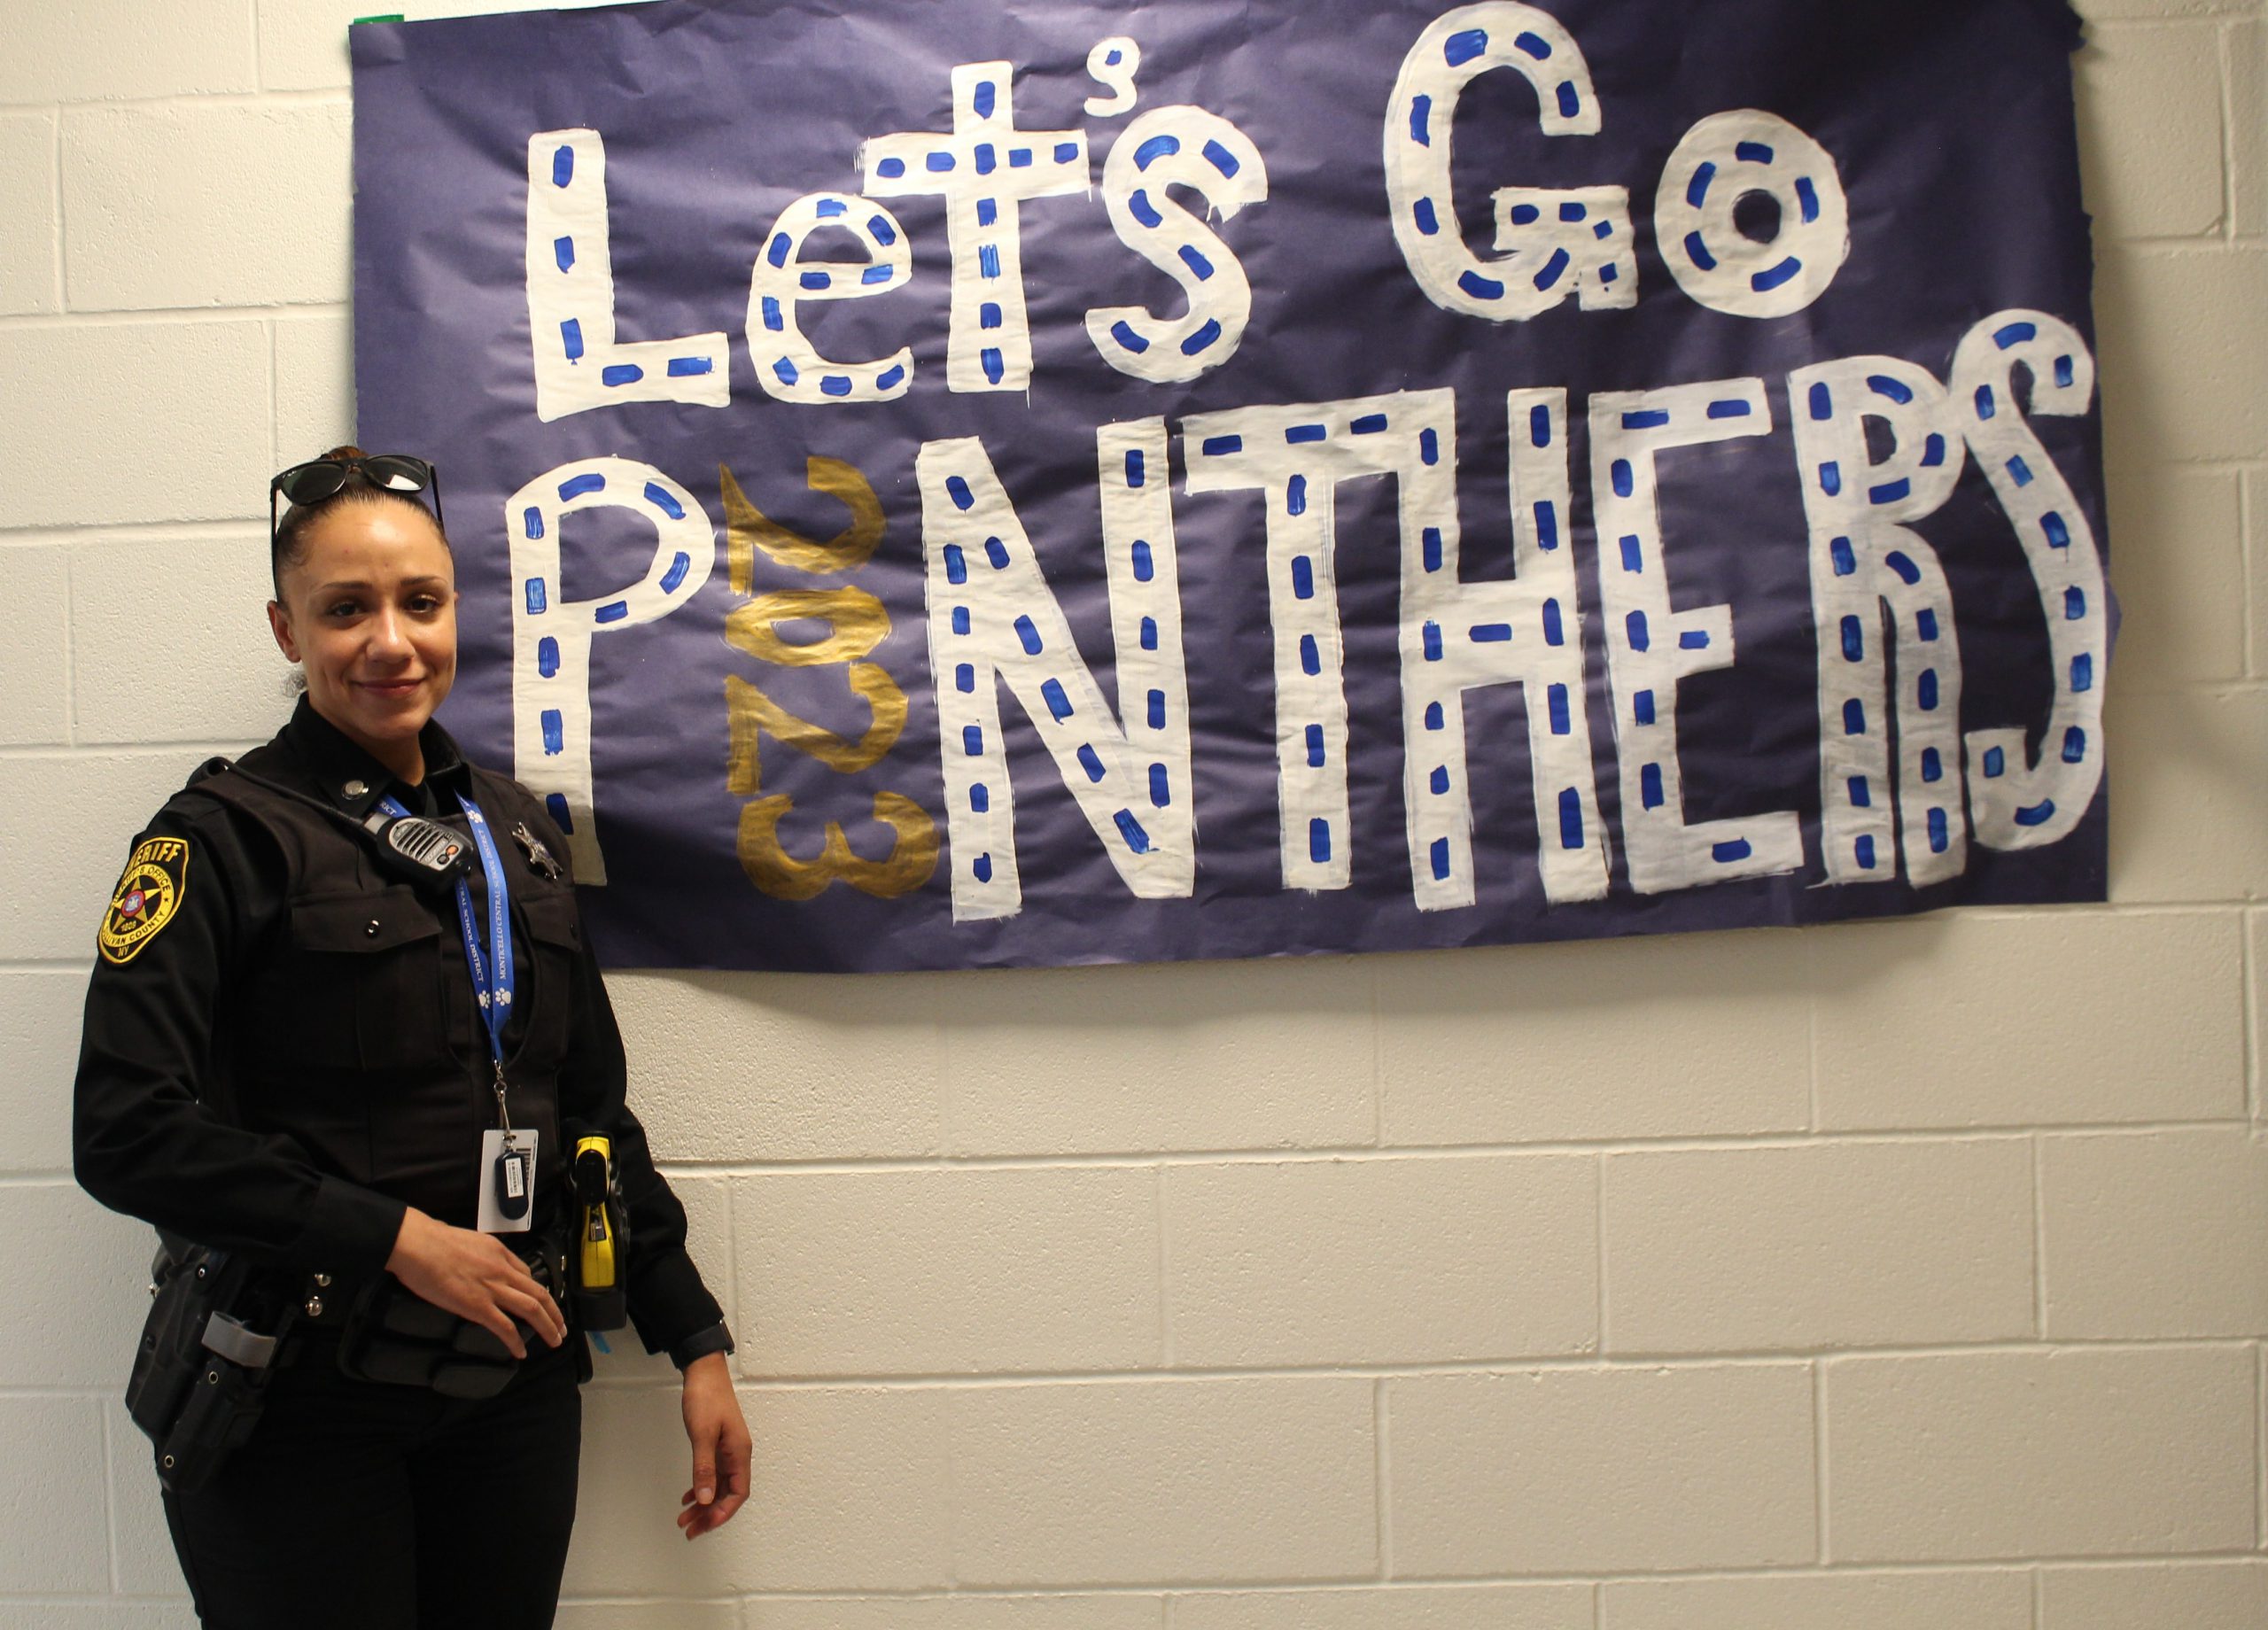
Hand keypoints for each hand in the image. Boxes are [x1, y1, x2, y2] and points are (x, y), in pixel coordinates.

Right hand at [384, 1206, 567, 1358]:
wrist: (419, 1245)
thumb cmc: (434, 1241)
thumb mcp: (468, 1240)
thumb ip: (479, 1253)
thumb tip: (476, 1260)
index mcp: (500, 1253)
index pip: (527, 1274)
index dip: (537, 1291)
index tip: (541, 1303)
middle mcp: (503, 1270)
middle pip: (539, 1293)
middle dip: (555, 1313)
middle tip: (562, 1328)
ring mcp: (492, 1289)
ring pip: (531, 1309)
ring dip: (547, 1327)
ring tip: (554, 1340)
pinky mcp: (478, 1306)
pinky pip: (505, 1327)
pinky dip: (515, 1342)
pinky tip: (520, 1352)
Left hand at [675, 1352, 749, 1538]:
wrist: (704, 1372)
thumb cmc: (707, 1398)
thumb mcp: (702, 1434)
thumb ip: (704, 1468)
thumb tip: (706, 1499)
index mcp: (739, 1453)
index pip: (738, 1493)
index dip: (723, 1512)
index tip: (705, 1525)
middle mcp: (737, 1455)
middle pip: (728, 1494)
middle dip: (710, 1515)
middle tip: (690, 1530)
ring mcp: (728, 1451)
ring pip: (719, 1487)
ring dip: (704, 1505)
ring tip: (685, 1520)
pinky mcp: (718, 1446)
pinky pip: (713, 1475)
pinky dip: (702, 1488)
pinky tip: (689, 1497)